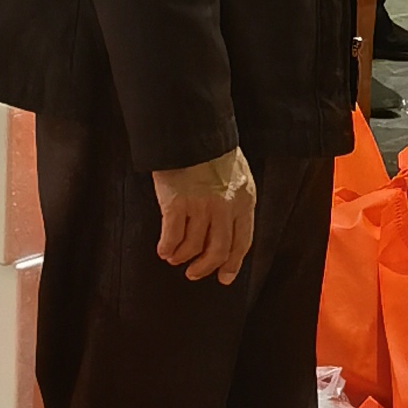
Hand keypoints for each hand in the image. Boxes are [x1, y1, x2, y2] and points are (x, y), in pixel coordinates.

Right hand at [154, 149, 255, 285]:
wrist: (191, 131)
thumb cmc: (212, 151)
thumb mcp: (237, 176)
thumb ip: (236, 202)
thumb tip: (228, 232)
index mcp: (243, 200)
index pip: (242, 242)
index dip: (232, 264)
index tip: (224, 277)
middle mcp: (224, 207)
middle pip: (218, 251)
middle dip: (205, 267)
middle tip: (194, 273)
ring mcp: (200, 206)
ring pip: (193, 246)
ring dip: (182, 257)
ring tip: (175, 258)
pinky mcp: (176, 203)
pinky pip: (172, 236)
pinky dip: (167, 247)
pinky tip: (163, 250)